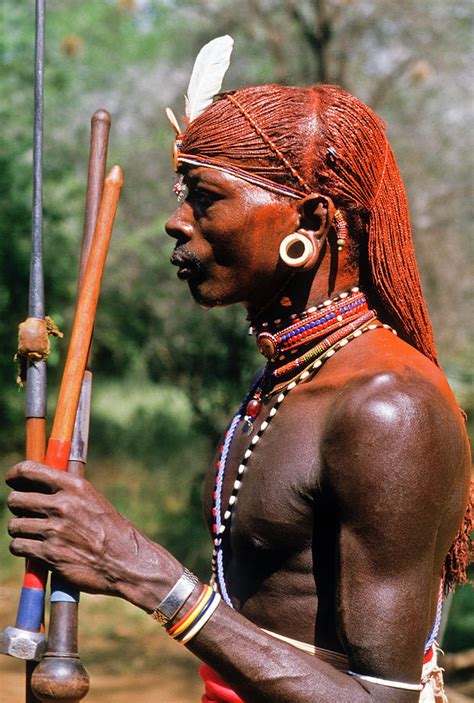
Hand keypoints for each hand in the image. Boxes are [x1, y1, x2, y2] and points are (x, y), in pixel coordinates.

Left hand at [6, 460, 142, 596]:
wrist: (126, 561)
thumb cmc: (111, 530)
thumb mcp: (93, 500)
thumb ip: (67, 492)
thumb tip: (38, 484)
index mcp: (75, 486)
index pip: (30, 470)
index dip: (15, 474)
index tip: (12, 480)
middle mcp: (63, 505)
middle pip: (16, 499)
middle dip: (17, 507)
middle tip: (27, 514)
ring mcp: (55, 530)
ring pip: (14, 525)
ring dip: (20, 531)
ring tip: (34, 534)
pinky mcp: (50, 554)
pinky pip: (18, 546)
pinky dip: (22, 548)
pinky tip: (35, 549)